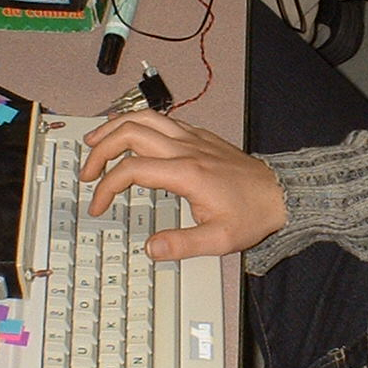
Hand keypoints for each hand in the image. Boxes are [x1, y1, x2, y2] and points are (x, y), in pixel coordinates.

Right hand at [80, 110, 286, 258]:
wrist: (280, 193)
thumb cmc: (253, 214)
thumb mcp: (219, 240)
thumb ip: (181, 245)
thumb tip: (150, 249)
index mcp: (187, 173)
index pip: (132, 170)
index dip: (106, 187)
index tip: (98, 205)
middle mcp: (186, 149)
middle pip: (130, 133)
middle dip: (101, 150)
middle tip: (86, 171)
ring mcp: (193, 139)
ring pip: (144, 117)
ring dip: (114, 127)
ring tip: (94, 142)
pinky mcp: (199, 136)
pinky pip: (162, 119)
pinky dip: (137, 123)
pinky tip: (129, 134)